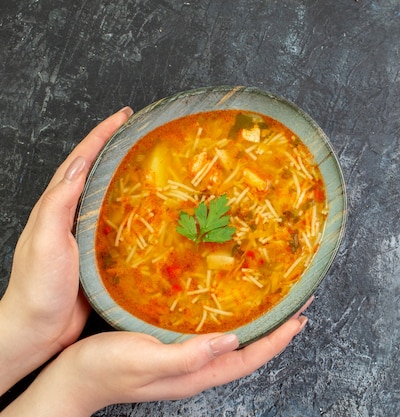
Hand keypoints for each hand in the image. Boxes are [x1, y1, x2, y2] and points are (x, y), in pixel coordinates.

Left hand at [0, 107, 132, 393]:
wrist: (37, 327)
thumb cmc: (38, 286)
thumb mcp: (46, 239)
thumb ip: (59, 203)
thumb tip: (79, 165)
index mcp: (56, 206)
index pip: (81, 160)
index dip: (102, 136)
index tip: (124, 116)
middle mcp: (70, 215)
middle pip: (94, 171)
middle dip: (115, 147)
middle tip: (140, 132)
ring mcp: (84, 234)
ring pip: (108, 195)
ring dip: (125, 174)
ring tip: (149, 163)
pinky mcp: (99, 254)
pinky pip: (118, 223)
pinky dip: (133, 209)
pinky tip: (151, 211)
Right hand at [2, 306, 309, 416]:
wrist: (71, 377)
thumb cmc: (103, 369)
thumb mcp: (144, 359)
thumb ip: (187, 355)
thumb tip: (230, 342)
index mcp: (196, 374)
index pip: (249, 358)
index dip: (278, 339)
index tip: (301, 317)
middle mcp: (196, 369)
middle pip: (247, 351)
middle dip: (275, 331)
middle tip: (296, 305)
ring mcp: (185, 361)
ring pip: (233, 343)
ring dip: (256, 325)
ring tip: (273, 304)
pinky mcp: (171, 348)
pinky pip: (212, 335)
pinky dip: (230, 321)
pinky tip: (228, 307)